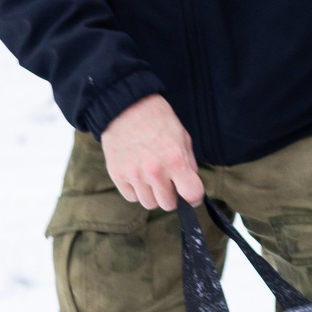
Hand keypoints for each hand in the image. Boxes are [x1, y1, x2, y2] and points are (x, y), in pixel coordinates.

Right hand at [100, 93, 203, 210]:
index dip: (194, 197)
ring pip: (149, 204)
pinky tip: (138, 175)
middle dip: (171, 195)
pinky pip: (131, 197)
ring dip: (153, 194)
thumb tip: (190, 186)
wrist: (126, 106)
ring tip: (151, 177)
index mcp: (175, 160)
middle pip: (168, 204)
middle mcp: (155, 171)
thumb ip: (189, 164)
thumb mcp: (182, 137)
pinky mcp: (117, 175)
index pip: (192, 195)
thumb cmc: (158, 120)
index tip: (190, 194)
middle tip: (168, 181)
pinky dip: (136, 190)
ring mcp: (134, 175)